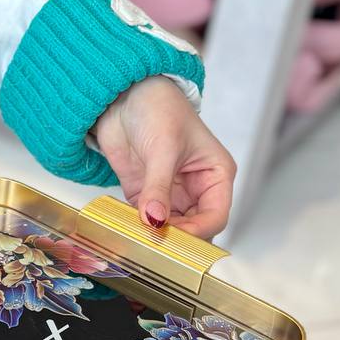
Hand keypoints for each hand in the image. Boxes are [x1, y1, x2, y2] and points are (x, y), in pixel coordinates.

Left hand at [95, 75, 235, 238]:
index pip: (216, 216)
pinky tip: (128, 231)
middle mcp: (197, 189)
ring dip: (156, 237)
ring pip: (170, 230)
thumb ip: (159, 187)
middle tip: (155, 245)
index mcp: (216, 174)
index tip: (174, 236)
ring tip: (140, 239)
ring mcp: (170, 195)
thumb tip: (154, 220)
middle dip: (178, 239)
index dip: (198, 231)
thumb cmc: (157, 107)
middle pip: (195, 229)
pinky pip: (145, 222)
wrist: (123, 94)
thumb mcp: (163, 147)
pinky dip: (138, 230)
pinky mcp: (145, 197)